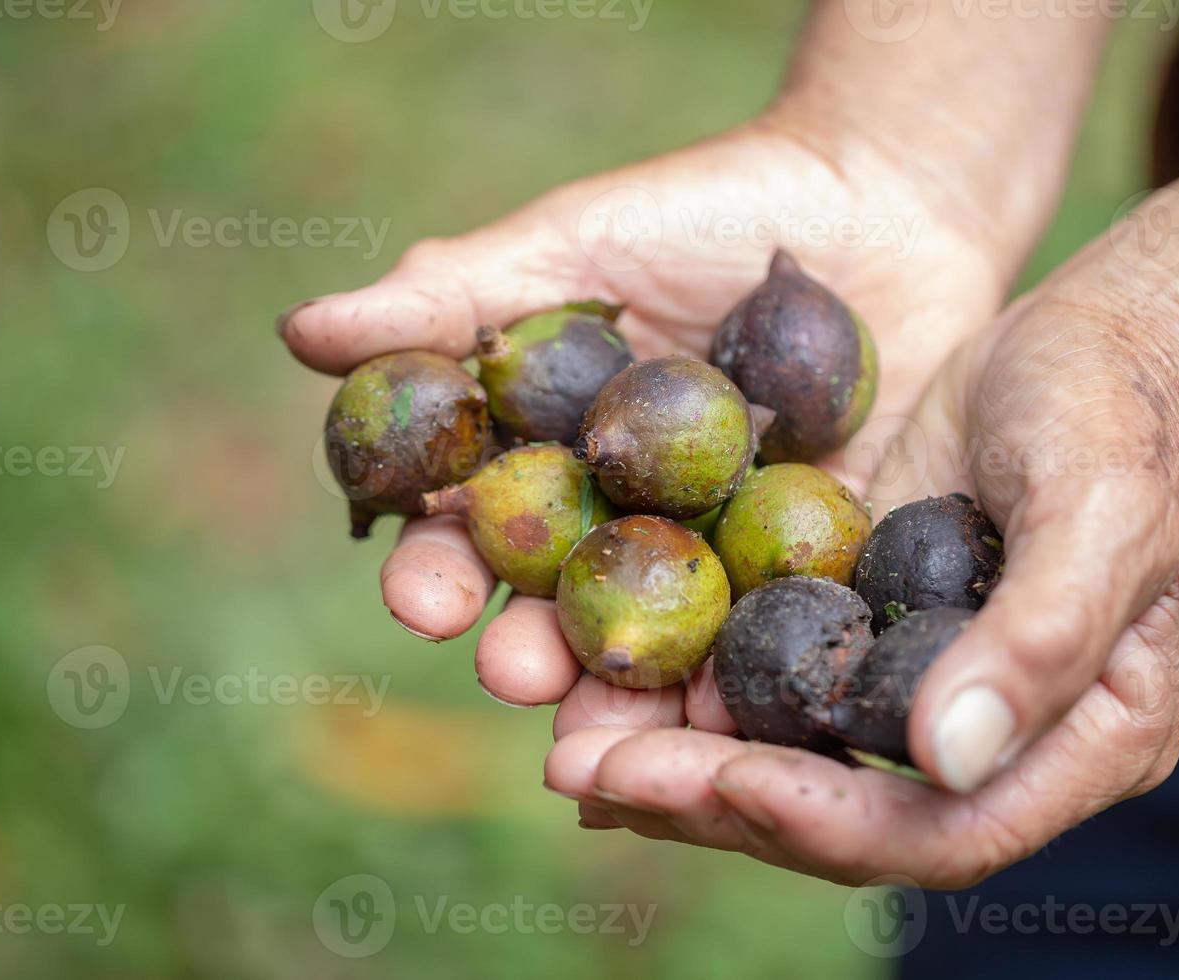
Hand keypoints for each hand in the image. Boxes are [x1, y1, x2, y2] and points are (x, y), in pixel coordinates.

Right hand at [278, 113, 1007, 767]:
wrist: (878, 197)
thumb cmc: (703, 209)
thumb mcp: (572, 242)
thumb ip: (451, 296)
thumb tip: (300, 330)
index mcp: (542, 458)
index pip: (466, 530)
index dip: (436, 567)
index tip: (421, 597)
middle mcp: (616, 521)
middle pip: (555, 607)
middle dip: (526, 649)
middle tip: (514, 674)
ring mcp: (713, 552)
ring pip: (659, 642)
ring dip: (625, 694)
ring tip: (609, 738)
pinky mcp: (811, 564)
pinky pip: (774, 633)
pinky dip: (749, 678)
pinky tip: (733, 722)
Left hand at [543, 71, 1178, 883]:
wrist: (1096, 332)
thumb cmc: (1120, 410)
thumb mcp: (1097, 510)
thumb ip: (1041, 639)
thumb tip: (950, 759)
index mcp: (1083, 741)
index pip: (947, 831)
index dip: (828, 823)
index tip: (720, 782)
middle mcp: (994, 737)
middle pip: (849, 814)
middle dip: (716, 800)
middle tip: (585, 776)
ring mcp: (921, 686)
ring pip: (795, 756)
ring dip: (681, 762)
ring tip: (569, 748)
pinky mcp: (865, 623)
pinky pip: (773, 678)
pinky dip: (695, 689)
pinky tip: (606, 680)